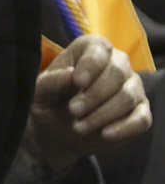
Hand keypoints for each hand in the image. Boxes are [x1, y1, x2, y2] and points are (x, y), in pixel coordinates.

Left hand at [26, 34, 151, 173]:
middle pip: (117, 72)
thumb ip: (54, 81)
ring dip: (103, 113)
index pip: (99, 48)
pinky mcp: (140, 113)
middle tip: (73, 110)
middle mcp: (116, 63)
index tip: (77, 81)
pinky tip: (105, 134)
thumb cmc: (49, 99)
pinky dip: (124, 128)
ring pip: (128, 96)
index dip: (91, 64)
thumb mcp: (42, 90)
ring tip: (79, 126)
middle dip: (94, 94)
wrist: (57, 128)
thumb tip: (71, 75)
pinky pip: (141, 119)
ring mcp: (132, 88)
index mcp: (90, 49)